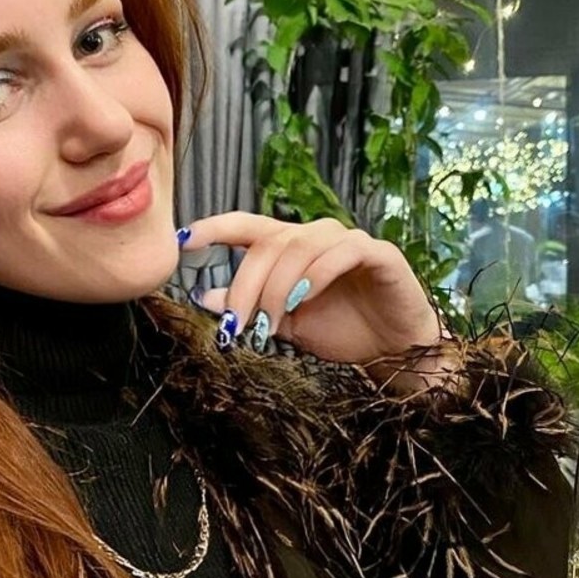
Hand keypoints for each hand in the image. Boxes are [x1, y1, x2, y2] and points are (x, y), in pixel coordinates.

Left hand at [182, 213, 444, 367]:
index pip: (248, 227)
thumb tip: (204, 295)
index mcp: (291, 248)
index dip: (215, 228)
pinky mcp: (379, 253)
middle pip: (268, 244)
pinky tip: (305, 296)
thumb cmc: (343, 330)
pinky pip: (343, 251)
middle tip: (234, 324)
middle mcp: (317, 237)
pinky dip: (318, 273)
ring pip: (300, 246)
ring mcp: (348, 241)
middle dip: (245, 285)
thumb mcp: (284, 323)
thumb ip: (250, 306)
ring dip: (277, 285)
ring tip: (269, 320)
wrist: (394, 350)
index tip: (184, 240)